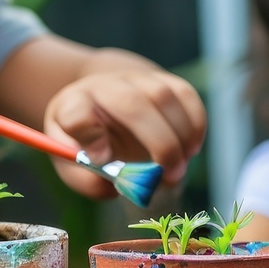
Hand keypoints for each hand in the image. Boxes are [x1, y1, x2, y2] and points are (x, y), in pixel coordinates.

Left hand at [43, 70, 206, 198]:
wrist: (103, 102)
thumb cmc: (89, 140)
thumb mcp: (73, 162)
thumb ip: (87, 179)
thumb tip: (111, 188)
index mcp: (73, 106)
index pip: (75, 113)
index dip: (89, 136)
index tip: (102, 161)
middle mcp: (104, 86)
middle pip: (130, 103)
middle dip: (158, 142)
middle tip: (169, 176)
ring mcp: (136, 79)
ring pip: (164, 96)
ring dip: (180, 135)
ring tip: (180, 166)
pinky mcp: (164, 79)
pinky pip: (186, 95)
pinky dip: (195, 125)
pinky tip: (190, 149)